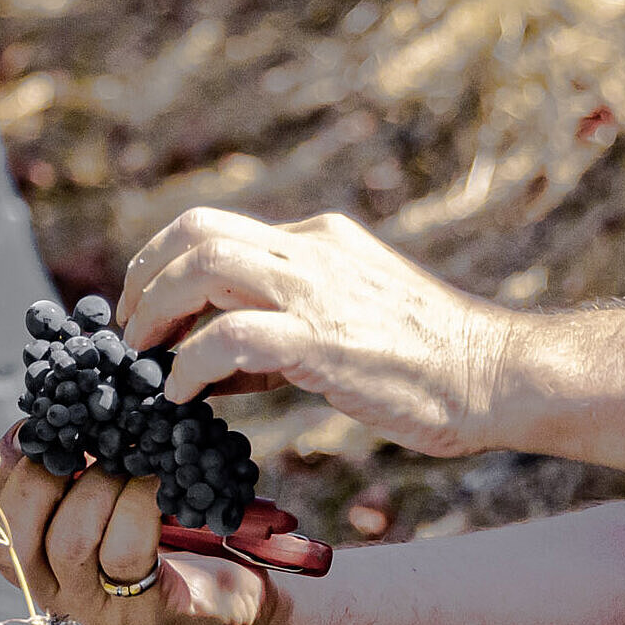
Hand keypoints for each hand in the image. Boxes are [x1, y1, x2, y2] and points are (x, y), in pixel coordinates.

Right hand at [0, 425, 283, 624]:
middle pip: (15, 534)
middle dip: (43, 476)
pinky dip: (139, 505)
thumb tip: (51, 410)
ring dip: (100, 486)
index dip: (0, 469)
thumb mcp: (109, 491)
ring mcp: (96, 605)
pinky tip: (161, 483)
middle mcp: (55, 589)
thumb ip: (73, 464)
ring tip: (132, 460)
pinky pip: (124, 553)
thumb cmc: (169, 527)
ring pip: (69, 541)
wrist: (236, 582)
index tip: (31, 428)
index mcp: (36, 557)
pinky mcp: (143, 611)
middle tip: (84, 443)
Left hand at [121, 208, 526, 456]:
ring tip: (143, 358)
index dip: (165, 265)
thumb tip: (210, 364)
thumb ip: (281, 332)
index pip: (217, 229)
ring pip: (204, 266)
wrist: (497, 376)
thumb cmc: (428, 365)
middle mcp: (313, 251)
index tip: (143, 310)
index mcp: (320, 240)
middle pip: (196, 232)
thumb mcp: (346, 326)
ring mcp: (319, 290)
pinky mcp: (324, 339)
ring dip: (156, 311)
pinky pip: (229, 337)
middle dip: (145, 279)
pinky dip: (189, 365)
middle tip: (127, 331)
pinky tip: (181, 395)